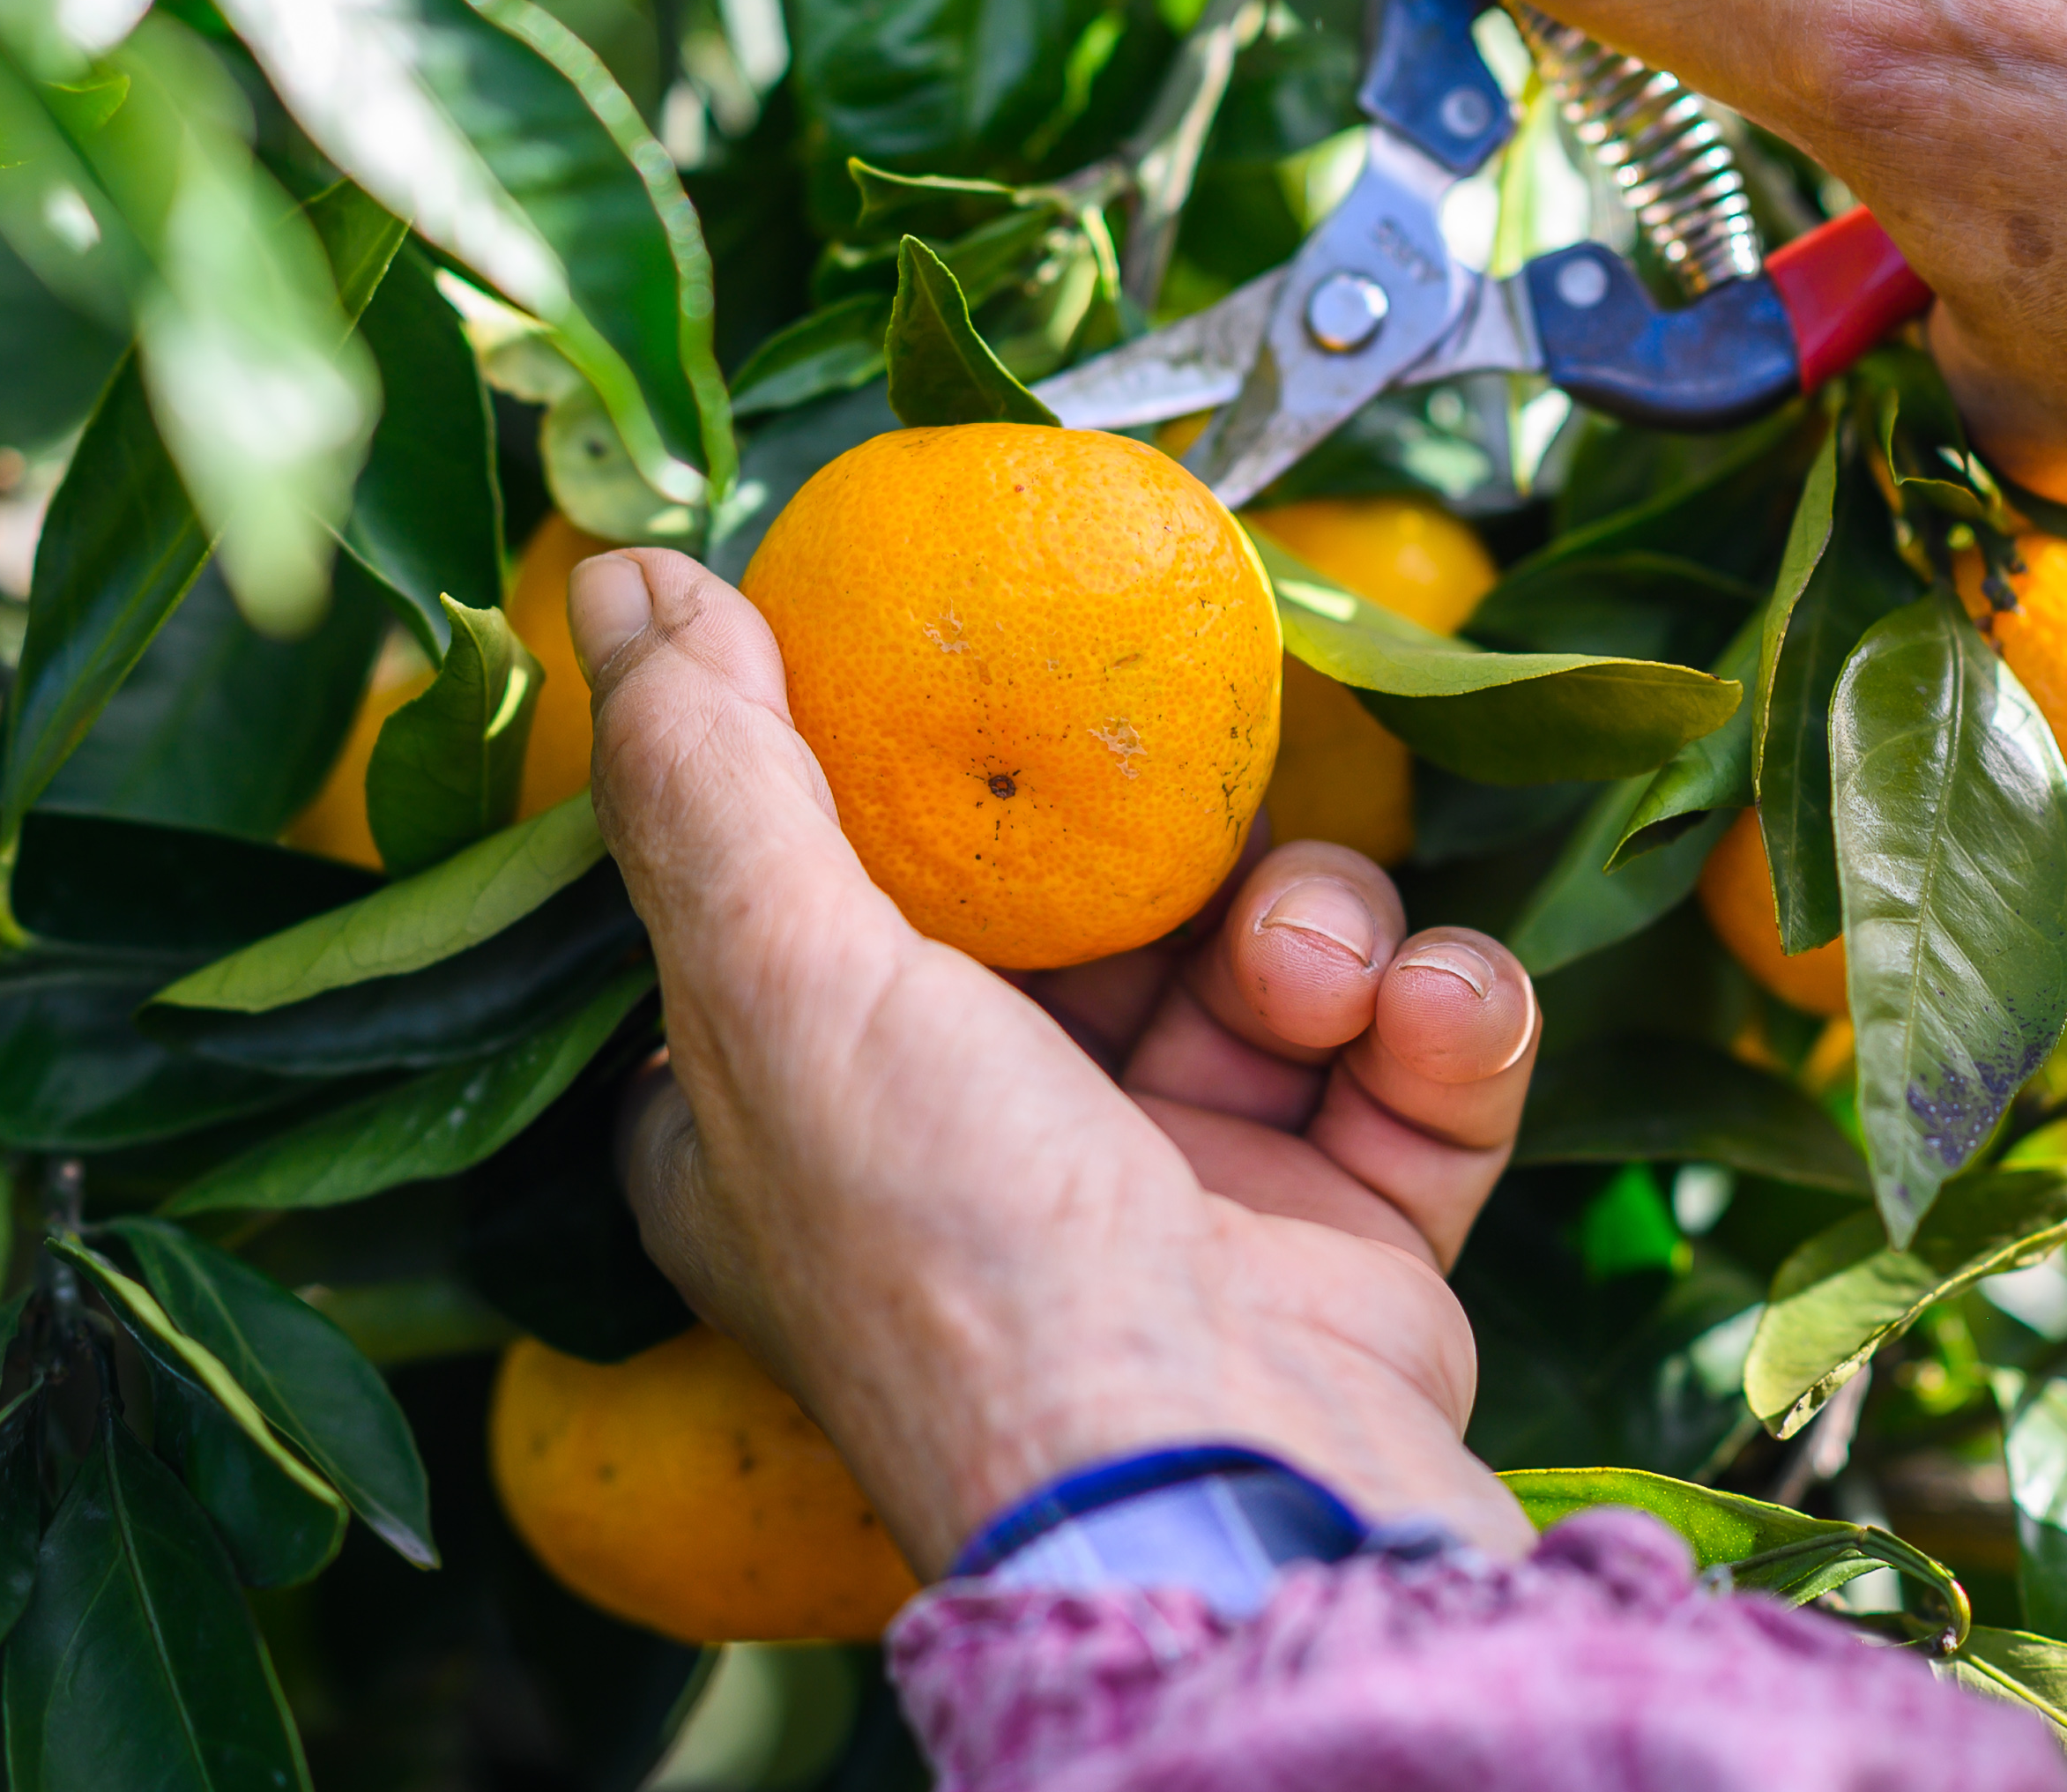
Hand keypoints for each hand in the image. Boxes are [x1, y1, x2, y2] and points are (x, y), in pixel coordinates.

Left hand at [573, 547, 1541, 1569]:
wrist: (1224, 1492)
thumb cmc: (964, 1250)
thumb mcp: (777, 980)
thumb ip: (706, 771)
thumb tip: (626, 573)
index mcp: (804, 1127)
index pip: (827, 905)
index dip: (893, 790)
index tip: (952, 677)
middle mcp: (976, 1160)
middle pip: (1076, 908)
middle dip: (1156, 841)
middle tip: (1186, 786)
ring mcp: (1175, 1198)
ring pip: (1264, 961)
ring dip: (1315, 926)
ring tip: (1307, 971)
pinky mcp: (1345, 1236)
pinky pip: (1411, 1056)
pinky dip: (1440, 1019)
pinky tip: (1422, 1020)